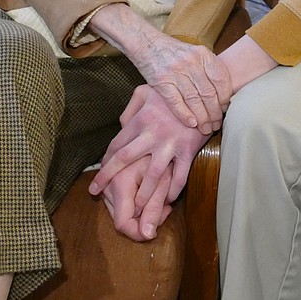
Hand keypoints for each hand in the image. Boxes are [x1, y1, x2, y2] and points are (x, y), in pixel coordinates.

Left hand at [88, 85, 207, 208]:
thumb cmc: (174, 91)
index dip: (105, 160)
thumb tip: (121, 126)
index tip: (98, 172)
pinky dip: (173, 191)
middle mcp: (152, 133)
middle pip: (125, 159)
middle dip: (107, 176)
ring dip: (142, 193)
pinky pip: (179, 176)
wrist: (205, 91)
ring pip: (151, 174)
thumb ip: (131, 108)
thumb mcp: (147, 91)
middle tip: (95, 191)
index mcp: (141, 119)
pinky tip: (167, 200)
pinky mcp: (188, 150)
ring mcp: (170, 144)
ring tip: (136, 208)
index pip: (117, 144)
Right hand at [98, 154, 173, 240]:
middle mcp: (109, 182)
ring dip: (140, 210)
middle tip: (163, 209)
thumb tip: (147, 235)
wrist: (158, 123)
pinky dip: (134, 201)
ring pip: (119, 208)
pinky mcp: (110, 174)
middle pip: (120, 217)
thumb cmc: (165, 150)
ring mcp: (107, 179)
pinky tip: (150, 194)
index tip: (154, 231)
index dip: (138, 233)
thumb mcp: (164, 180)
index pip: (122, 223)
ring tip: (160, 199)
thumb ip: (153, 208)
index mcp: (120, 183)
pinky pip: (117, 198)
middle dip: (142, 220)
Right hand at [128, 32, 231, 134]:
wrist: (146, 43)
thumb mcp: (195, 53)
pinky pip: (176, 102)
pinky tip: (191, 124)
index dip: (225, 99)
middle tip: (216, 124)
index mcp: (203, 55)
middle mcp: (191, 62)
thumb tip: (223, 93)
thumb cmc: (173, 51)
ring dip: (202, 118)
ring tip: (206, 129)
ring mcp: (176, 72)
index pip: (221, 80)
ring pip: (194, 100)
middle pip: (208, 93)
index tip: (225, 110)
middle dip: (214, 113)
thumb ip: (208, 68)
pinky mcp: (161, 81)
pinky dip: (185, 115)